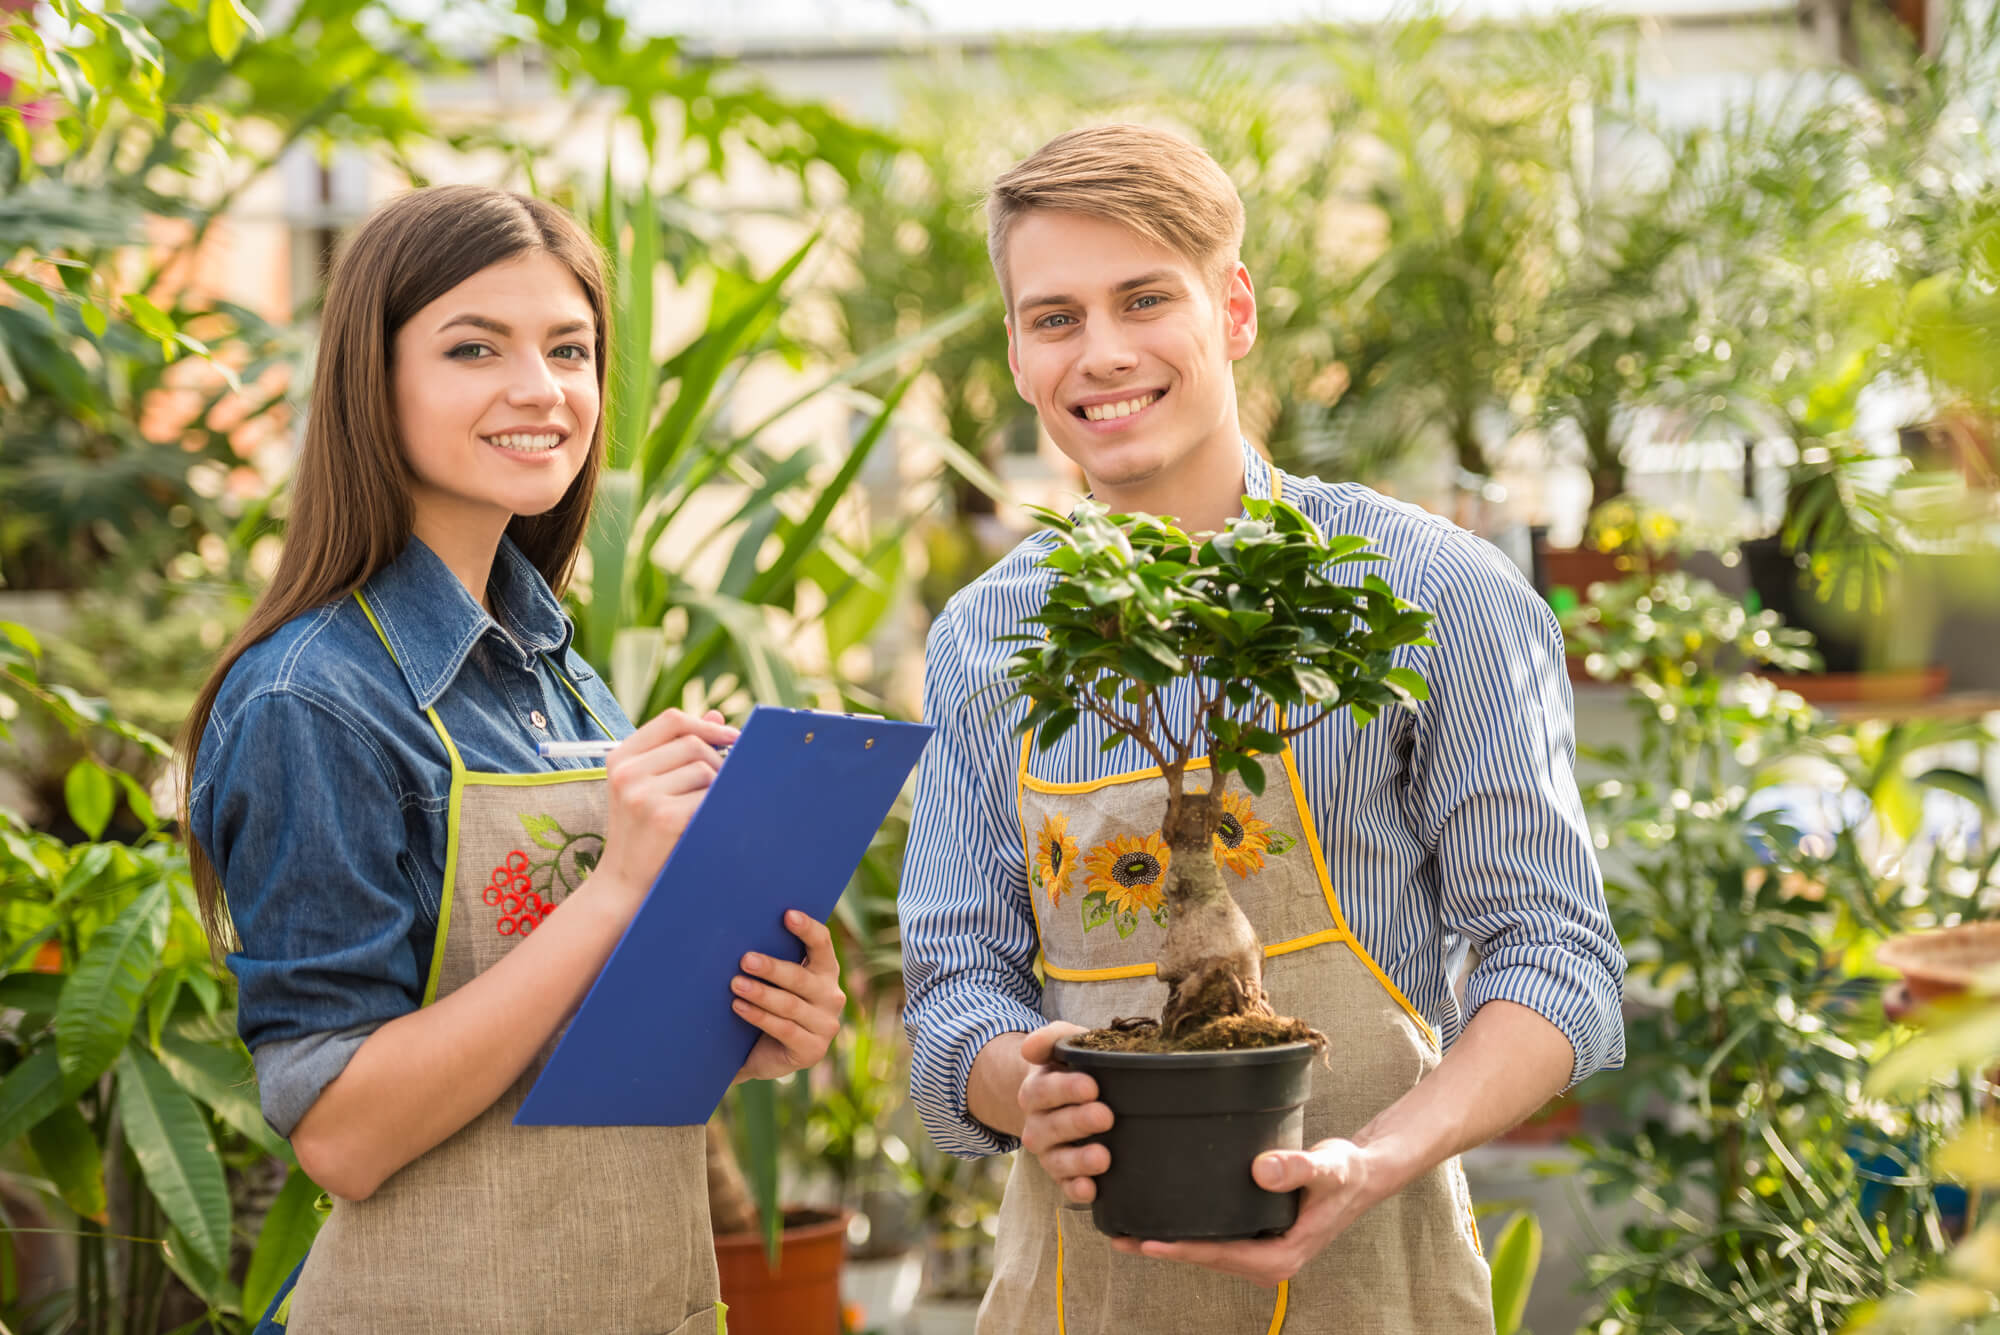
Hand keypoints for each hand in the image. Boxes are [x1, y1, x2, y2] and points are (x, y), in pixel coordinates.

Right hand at [594, 708, 738, 910]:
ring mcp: (643, 795)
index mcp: (620, 757)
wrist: (622, 883)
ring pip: (705, 770)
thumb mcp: (646, 785)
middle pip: (694, 744)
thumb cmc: (641, 832)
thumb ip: (677, 750)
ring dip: (717, 786)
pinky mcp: (663, 817)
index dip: (706, 724)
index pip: (672, 720)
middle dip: (718, 761)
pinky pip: (709, 796)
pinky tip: (709, 819)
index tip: (731, 737)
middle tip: (722, 784)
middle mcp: (627, 772)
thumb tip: (717, 716)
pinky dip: (717, 805)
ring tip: (708, 807)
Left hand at [731, 910, 844, 1081]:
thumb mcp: (775, 983)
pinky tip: (739, 1007)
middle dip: (772, 967)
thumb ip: (773, 961)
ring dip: (761, 993)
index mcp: (826, 971)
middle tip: (745, 959)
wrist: (765, 1056)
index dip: (807, 929)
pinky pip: (784, 1029)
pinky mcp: (813, 1050)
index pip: (822, 944)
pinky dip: (759, 1017)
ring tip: (736, 984)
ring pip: (790, 1005)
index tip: (787, 915)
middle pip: (801, 977)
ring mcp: (826, 1025)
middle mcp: (832, 996)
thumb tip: (743, 932)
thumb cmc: (769, 1007)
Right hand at [1017, 1021, 1110, 1203]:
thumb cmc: (1072, 1066)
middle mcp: (1038, 1123)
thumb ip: (1050, 1037)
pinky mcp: (1062, 1175)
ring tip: (1103, 1157)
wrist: (1064, 1098)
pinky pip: (1065, 1186)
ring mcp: (1049, 1151)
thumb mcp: (1064, 1043)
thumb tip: (1029, 1048)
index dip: (1066, 1089)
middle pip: (1052, 1126)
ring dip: (1078, 1161)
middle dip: (1078, 1122)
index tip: (1092, 1086)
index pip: (1045, 1090)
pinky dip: (1076, 1190)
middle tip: (1105, 1116)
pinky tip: (1091, 1190)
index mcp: (1037, 1089)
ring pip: (1057, 1161)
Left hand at [1108, 1139, 1382, 1287]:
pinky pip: (1214, 1240)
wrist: (1360, 1175)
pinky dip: (1187, 1231)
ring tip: (1124, 1230)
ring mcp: (1260, 1252)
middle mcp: (1268, 1261)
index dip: (1183, 1249)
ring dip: (1169, 1241)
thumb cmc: (1344, 1172)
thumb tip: (1262, 1170)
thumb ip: (1297, 1167)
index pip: (1221, 1255)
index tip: (1146, 1242)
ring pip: (1206, 1252)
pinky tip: (1159, 1217)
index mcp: (1281, 1256)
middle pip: (1206, 1258)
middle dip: (1164, 1249)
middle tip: (1118, 1235)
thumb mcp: (1327, 1167)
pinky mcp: (1255, 1237)